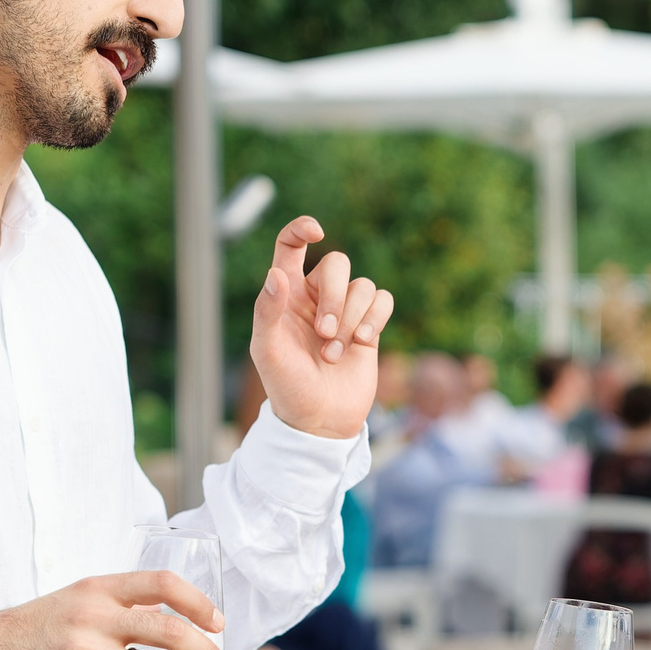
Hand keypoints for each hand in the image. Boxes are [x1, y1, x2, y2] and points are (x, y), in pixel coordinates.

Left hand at [249, 217, 393, 439]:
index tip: (316, 233)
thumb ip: (267, 311)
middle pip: (336, 264)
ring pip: (362, 286)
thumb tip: (276, 274)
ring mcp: (345, 310)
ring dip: (351, 320)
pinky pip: (383, 300)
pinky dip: (375, 318)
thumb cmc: (286, 386)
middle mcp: (316, 296)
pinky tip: (362, 343)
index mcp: (286, 293)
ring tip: (335, 353)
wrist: (319, 420)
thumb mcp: (267, 351)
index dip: (301, 229)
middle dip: (334, 298)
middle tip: (324, 335)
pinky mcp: (369, 326)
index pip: (290, 245)